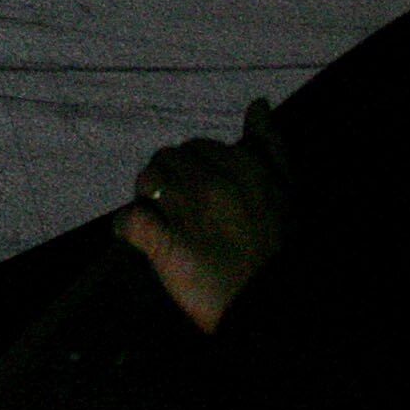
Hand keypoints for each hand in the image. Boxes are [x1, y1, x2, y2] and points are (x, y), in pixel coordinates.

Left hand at [113, 99, 289, 332]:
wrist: (271, 306)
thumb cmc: (276, 249)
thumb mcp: (283, 191)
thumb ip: (268, 145)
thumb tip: (258, 103)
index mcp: (242, 167)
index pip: (196, 148)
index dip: (195, 171)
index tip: (206, 197)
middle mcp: (213, 182)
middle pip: (166, 161)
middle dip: (170, 183)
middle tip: (185, 214)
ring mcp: (187, 211)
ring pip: (146, 181)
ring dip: (149, 201)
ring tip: (165, 224)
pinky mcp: (164, 243)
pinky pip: (128, 220)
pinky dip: (126, 229)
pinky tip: (137, 239)